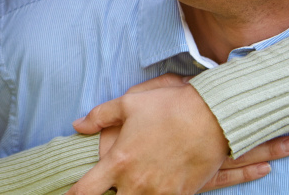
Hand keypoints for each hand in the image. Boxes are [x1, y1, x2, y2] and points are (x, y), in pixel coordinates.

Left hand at [68, 74, 288, 193]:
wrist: (210, 118)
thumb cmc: (167, 107)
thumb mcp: (129, 103)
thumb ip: (99, 116)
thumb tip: (78, 125)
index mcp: (119, 161)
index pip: (86, 191)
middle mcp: (136, 183)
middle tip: (106, 186)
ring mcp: (159, 193)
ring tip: (132, 183)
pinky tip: (153, 186)